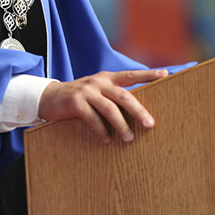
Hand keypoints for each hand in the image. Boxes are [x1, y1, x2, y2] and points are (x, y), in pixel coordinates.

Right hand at [38, 69, 166, 143]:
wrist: (49, 97)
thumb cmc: (80, 97)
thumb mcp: (97, 90)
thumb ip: (113, 95)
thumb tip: (137, 110)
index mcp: (107, 78)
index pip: (131, 74)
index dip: (148, 74)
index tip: (165, 74)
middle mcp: (99, 82)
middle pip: (124, 96)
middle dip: (139, 110)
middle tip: (150, 124)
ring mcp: (87, 91)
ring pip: (110, 108)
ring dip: (121, 125)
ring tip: (129, 138)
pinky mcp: (75, 102)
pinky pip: (92, 118)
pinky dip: (101, 130)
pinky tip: (107, 140)